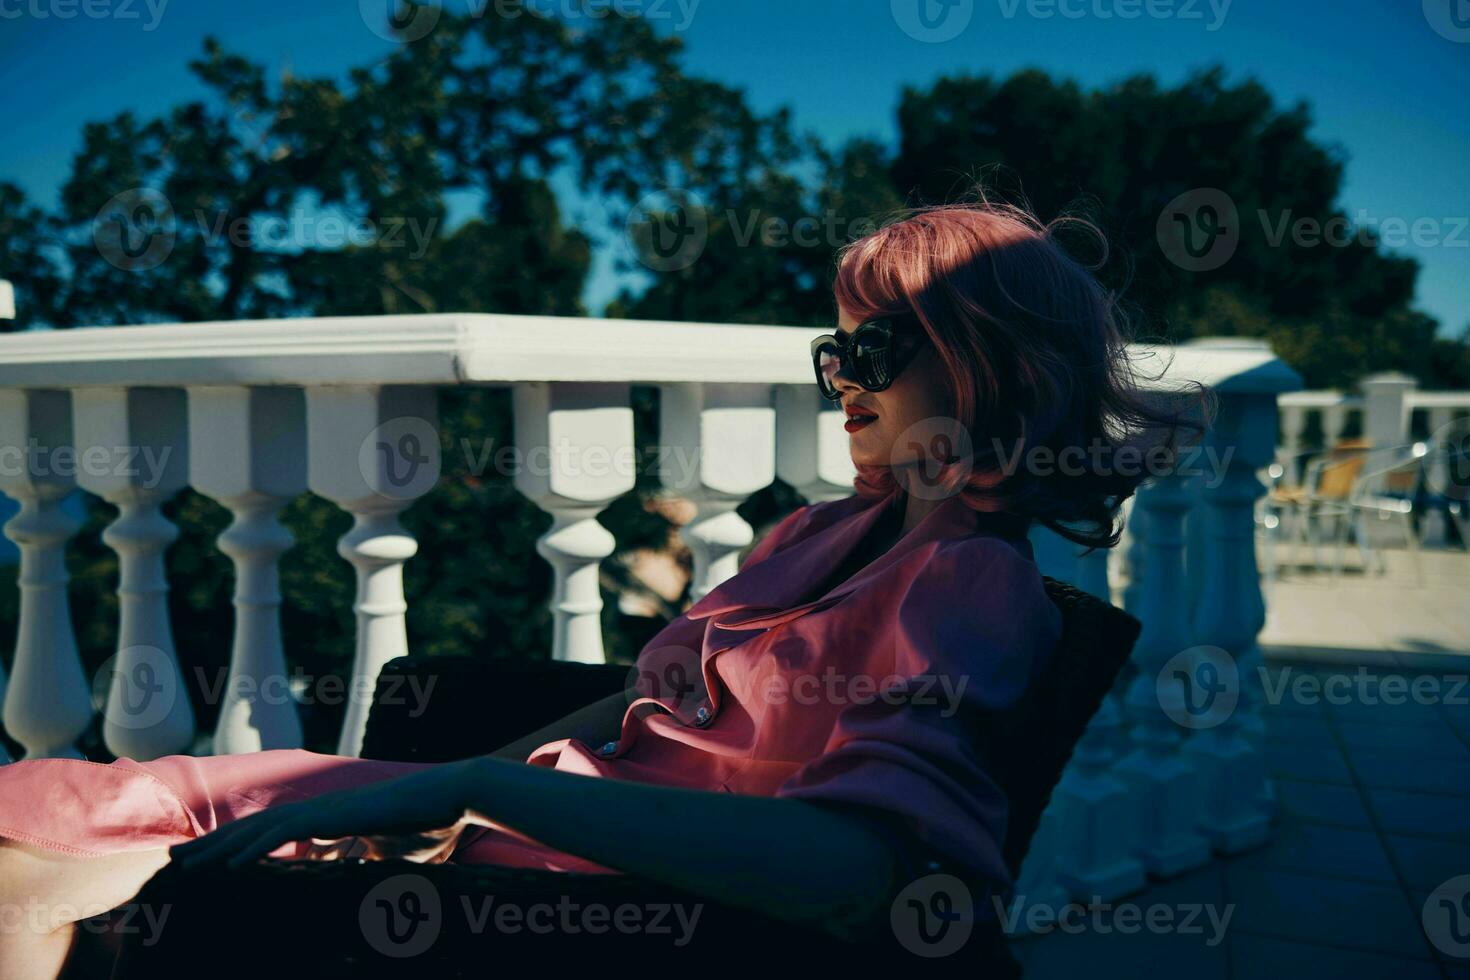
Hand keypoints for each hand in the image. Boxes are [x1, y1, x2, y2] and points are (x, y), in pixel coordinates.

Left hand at [169, 757, 485, 870]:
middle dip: (212, 846)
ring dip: (219, 850)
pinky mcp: (333, 815)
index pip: (272, 835)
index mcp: (328, 820)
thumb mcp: (390, 853)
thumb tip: (359, 877)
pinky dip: (254, 850)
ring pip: (258, 831)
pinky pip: (285, 835)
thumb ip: (368, 861)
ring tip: (185, 866)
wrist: (451, 797)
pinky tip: (228, 866)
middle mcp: (318, 811)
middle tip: (175, 862)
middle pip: (253, 829)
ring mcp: (323, 810)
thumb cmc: (429, 824)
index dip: (237, 847)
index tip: (208, 863)